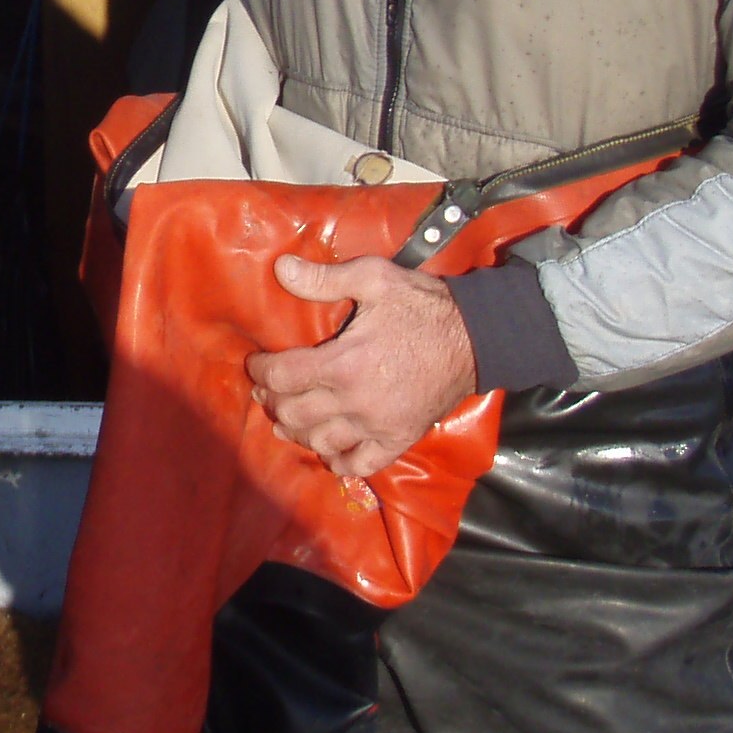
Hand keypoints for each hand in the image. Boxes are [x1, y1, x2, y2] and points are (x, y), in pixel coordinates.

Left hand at [248, 254, 479, 483]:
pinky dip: (338, 462)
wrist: (476, 338)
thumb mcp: (375, 278)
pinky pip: (359, 464)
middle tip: (268, 390)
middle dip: (273, 401)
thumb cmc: (423, 306)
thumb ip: (325, 278)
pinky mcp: (398, 440)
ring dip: (297, 432)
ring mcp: (377, 426)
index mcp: (343, 363)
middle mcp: (355, 401)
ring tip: (290, 418)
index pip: (282, 376)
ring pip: (319, 442)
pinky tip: (329, 450)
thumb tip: (281, 268)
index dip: (260, 371)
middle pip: (294, 413)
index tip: (255, 365)